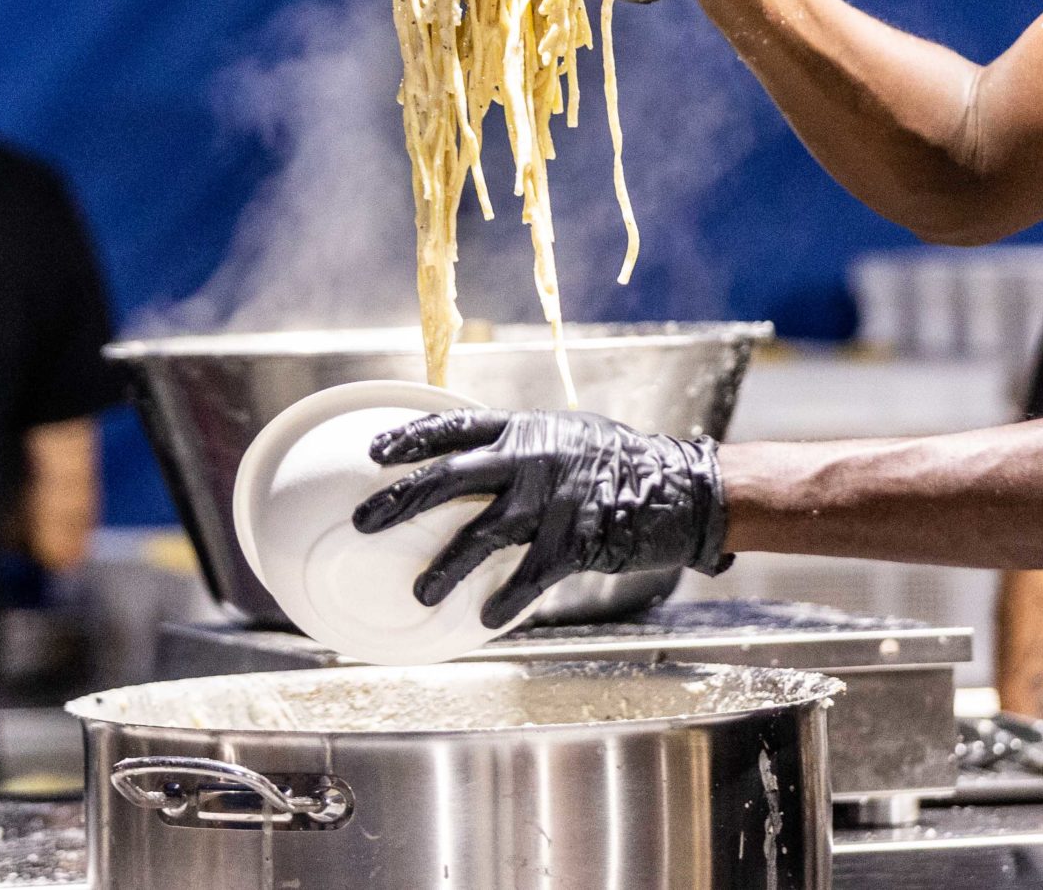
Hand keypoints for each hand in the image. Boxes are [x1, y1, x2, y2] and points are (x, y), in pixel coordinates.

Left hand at [351, 409, 732, 629]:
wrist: (679, 487)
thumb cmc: (618, 463)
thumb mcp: (566, 437)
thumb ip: (522, 447)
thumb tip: (477, 460)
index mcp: (525, 429)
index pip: (455, 426)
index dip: (411, 437)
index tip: (373, 454)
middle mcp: (532, 457)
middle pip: (451, 476)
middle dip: (401, 500)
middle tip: (363, 522)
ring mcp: (553, 498)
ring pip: (482, 532)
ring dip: (446, 565)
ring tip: (420, 592)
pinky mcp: (576, 538)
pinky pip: (530, 574)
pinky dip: (506, 598)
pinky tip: (486, 618)